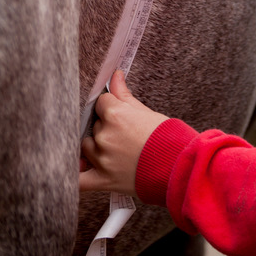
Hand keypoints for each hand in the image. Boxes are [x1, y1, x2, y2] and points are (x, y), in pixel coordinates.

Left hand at [79, 71, 167, 195]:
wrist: (178, 167)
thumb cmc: (166, 138)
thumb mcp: (145, 111)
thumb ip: (123, 94)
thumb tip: (115, 75)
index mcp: (115, 115)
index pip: (101, 103)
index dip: (110, 107)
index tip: (118, 113)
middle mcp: (105, 136)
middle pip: (94, 125)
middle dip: (105, 127)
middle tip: (123, 135)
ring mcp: (102, 159)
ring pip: (86, 146)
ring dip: (96, 147)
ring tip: (116, 151)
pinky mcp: (102, 180)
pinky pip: (79, 180)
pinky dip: (77, 175)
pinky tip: (80, 169)